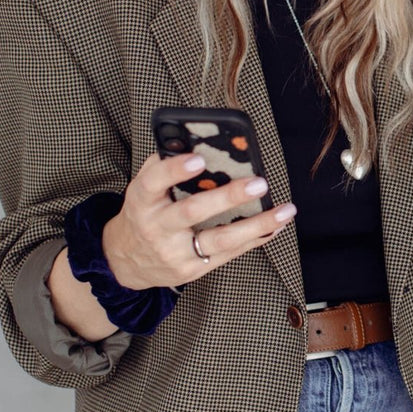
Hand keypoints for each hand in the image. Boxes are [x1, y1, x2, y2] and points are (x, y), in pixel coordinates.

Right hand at [101, 151, 296, 287]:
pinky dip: (256, 238)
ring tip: (285, 210)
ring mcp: (175, 252)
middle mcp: (156, 227)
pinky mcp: (191, 270)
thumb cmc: (144, 212)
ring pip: (220, 239)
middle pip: (192, 212)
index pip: (153, 182)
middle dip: (228, 197)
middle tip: (259, 183)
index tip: (199, 160)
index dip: (174, 171)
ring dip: (257, 224)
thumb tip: (198, 141)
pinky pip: (229, 253)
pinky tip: (277, 225)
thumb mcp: (143, 188)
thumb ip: (164, 165)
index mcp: (142, 201)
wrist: (127, 261)